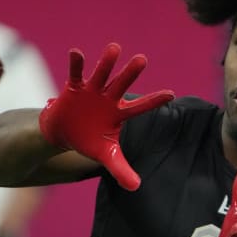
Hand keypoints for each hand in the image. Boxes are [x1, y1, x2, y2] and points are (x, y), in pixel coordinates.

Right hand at [39, 43, 174, 190]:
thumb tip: (136, 187)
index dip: (154, 101)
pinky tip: (75, 52)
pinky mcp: (74, 87)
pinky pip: (76, 73)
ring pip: (101, 74)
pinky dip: (75, 63)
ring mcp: (92, 90)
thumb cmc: (89, 140)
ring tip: (114, 48)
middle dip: (130, 73)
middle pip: (121, 84)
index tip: (172, 93)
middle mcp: (108, 97)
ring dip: (107, 63)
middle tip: (142, 59)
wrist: (64, 132)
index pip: (140, 107)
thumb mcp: (106, 155)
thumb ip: (120, 169)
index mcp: (119, 113)